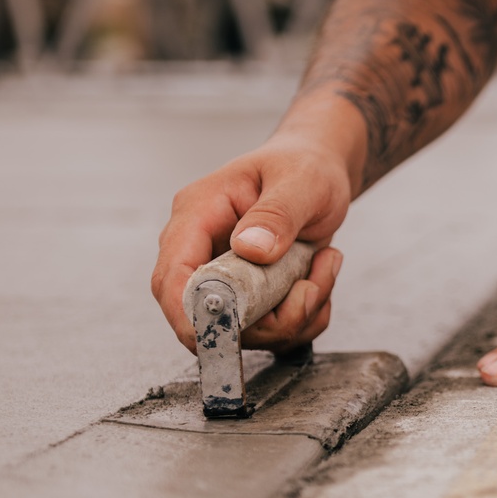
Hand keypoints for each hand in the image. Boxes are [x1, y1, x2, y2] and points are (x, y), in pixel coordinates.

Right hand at [151, 132, 351, 353]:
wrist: (320, 170)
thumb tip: (250, 248)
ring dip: (297, 314)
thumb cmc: (304, 166)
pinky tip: (321, 275)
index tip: (229, 331)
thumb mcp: (300, 181)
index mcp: (198, 215)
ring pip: (249, 331)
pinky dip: (307, 316)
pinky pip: (274, 329)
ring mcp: (228, 278)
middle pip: (209, 317)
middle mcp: (204, 251)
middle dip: (267, 320)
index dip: (190, 313)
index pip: (172, 277)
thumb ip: (277, 214)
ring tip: (324, 265)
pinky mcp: (253, 296)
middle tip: (310, 287)